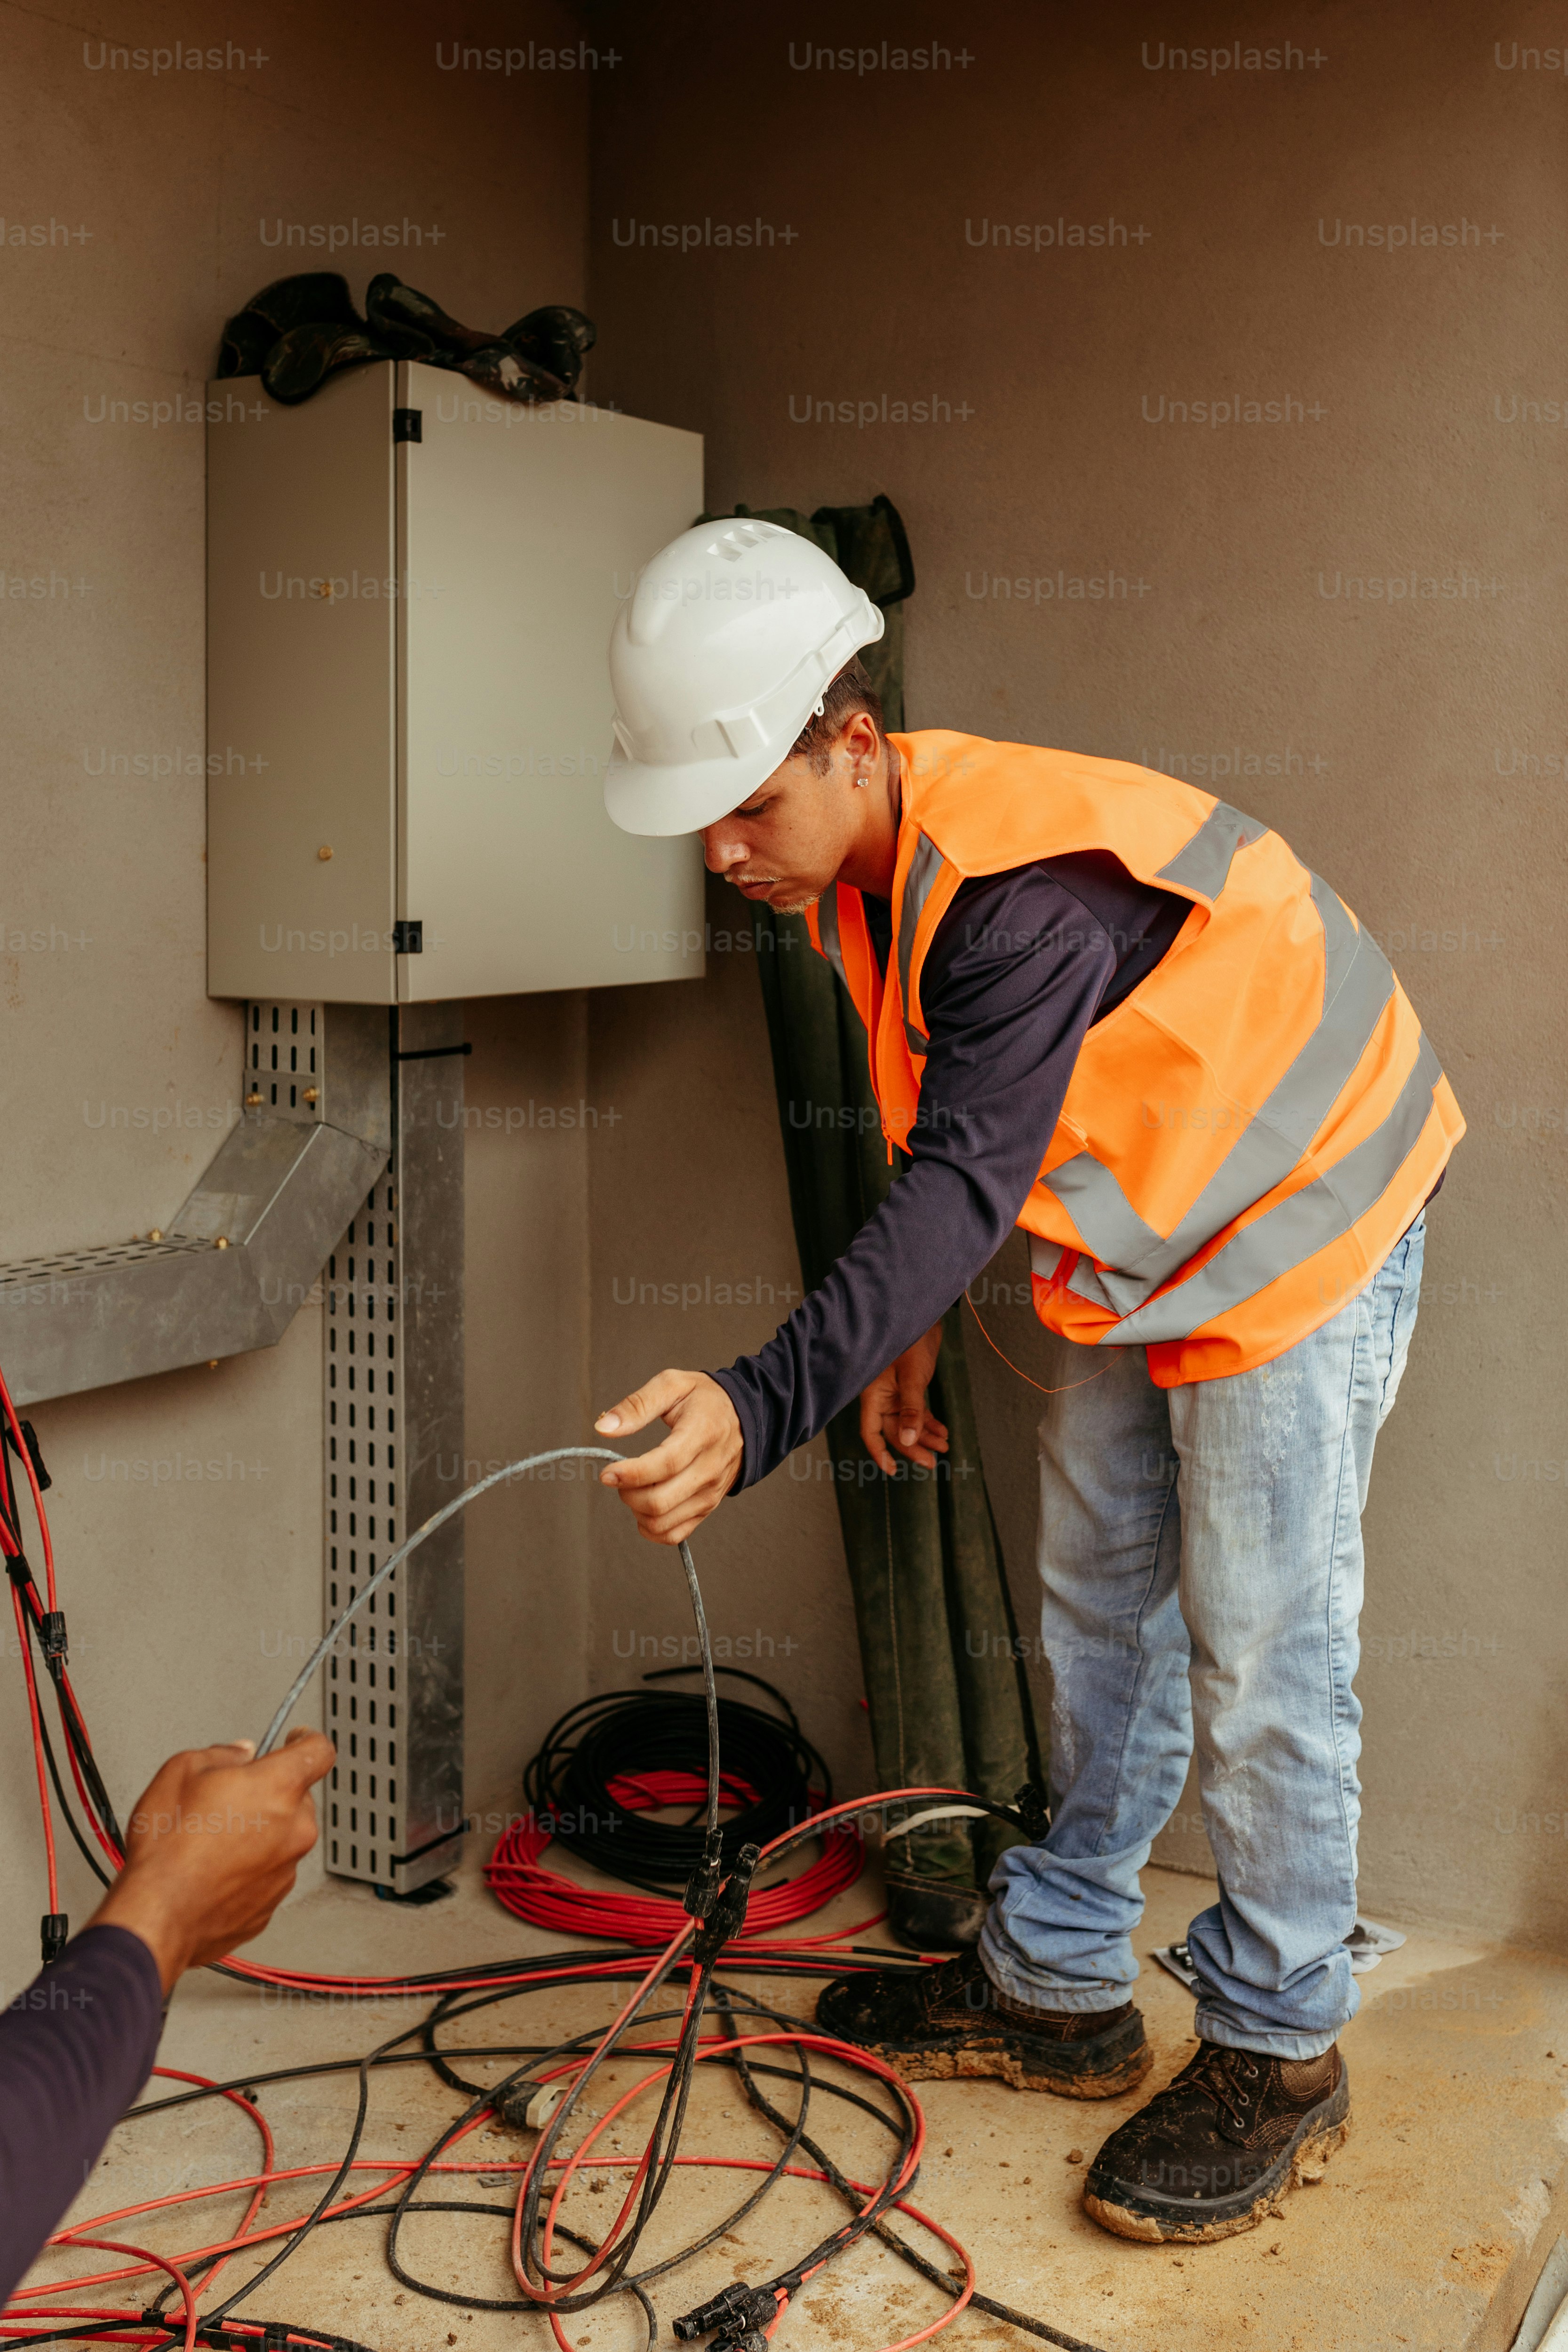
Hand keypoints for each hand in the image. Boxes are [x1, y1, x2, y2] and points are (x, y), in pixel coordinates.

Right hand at [88, 1728, 333, 1991]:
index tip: (297, 1741)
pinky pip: (267, 1874)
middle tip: (228, 1800)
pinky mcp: (271, 1903)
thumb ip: (221, 1753)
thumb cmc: (168, 1850)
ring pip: (282, 1838)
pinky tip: (213, 1870)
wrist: (158, 1916)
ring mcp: (286, 1870)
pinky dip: (248, 1869)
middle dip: (269, 1794)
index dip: (307, 1740)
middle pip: (297, 1798)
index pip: (318, 1751)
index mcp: (279, 1787)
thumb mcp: (182, 1771)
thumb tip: (237, 1754)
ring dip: (258, 1834)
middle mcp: (295, 1829)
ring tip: (212, 1842)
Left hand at [595, 1371, 743, 1544]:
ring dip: (636, 1511)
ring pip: (664, 1521)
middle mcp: (710, 1468)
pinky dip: (651, 1528)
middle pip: (661, 1501)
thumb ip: (637, 1405)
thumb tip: (603, 1427)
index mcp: (702, 1433)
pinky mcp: (708, 1507)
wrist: (746, 1418)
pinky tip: (643, 1509)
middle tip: (617, 1477)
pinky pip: (675, 1534)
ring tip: (632, 1489)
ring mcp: (711, 1492)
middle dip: (627, 1494)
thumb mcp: (672, 1385)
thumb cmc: (704, 1399)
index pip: (666, 1464)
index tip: (607, 1473)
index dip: (632, 1474)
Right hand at [859, 1322, 948, 1473]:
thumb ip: (911, 1409)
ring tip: (943, 1447)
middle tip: (932, 1463)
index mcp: (873, 1395)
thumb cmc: (912, 1341)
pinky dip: (929, 1422)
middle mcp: (882, 1397)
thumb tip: (910, 1440)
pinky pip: (917, 1412)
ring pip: (908, 1424)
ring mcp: (895, 1393)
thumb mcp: (912, 1377)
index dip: (880, 1453)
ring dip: (925, 1436)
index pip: (871, 1432)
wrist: (922, 1317)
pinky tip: (942, 1431)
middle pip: (894, 1431)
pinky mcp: (909, 1388)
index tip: (893, 1470)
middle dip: (913, 1448)